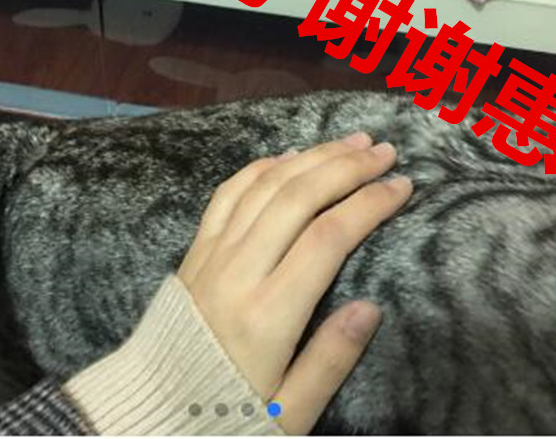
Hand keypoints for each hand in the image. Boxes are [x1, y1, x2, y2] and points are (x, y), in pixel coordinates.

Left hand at [177, 132, 412, 433]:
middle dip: (346, 166)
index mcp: (268, 314)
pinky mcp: (195, 251)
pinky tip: (289, 156)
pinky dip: (261, 168)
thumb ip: (330, 360)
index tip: (402, 186)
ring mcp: (212, 255)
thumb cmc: (229, 414)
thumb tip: (371, 308)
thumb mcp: (290, 410)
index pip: (328, 237)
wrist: (153, 407)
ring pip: (264, 186)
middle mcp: (238, 272)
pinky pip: (227, 194)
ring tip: (350, 143)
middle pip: (298, 197)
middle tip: (384, 151)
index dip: (369, 204)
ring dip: (310, 157)